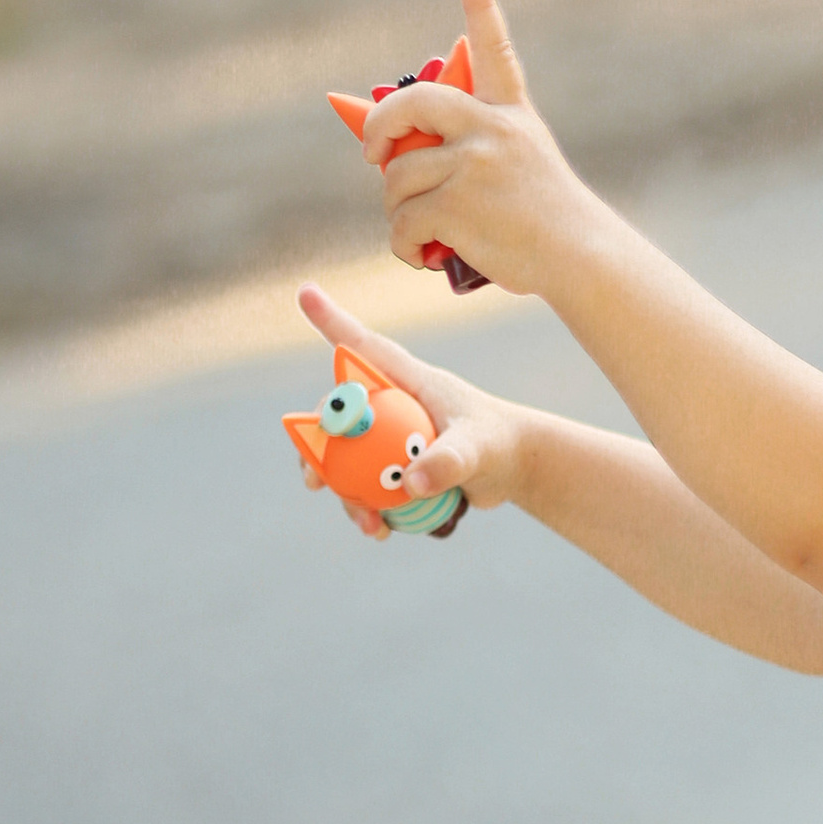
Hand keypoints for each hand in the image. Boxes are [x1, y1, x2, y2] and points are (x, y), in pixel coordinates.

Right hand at [293, 282, 544, 522]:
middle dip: (316, 446)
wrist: (518, 467)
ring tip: (365, 524)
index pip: (364, 348)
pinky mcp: (399, 463)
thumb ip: (448, 462)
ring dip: (346, 492)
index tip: (305, 293)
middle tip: (312, 481)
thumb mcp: (477, 450)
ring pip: (350, 457)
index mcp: (408, 380)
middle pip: (340, 416)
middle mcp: (393, 403)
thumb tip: (412, 484)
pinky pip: (371, 484)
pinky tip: (379, 530)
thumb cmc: (500, 443)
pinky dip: (369, 507)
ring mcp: (393, 435)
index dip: (332, 323)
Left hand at [340, 0, 599, 295]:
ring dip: (396, 210)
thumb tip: (397, 158)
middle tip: (373, 154)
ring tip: (416, 232)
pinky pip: (402, 221)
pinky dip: (402, 245)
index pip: (495, 50)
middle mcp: (491, 129)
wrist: (581, 259)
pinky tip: (420, 255)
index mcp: (510, 114)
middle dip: (379, 126)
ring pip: (398, 177)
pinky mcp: (456, 204)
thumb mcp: (523, 163)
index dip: (482, 8)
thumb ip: (473, 147)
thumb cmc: (545, 221)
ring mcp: (473, 164)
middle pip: (412, 104)